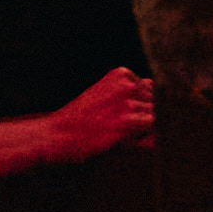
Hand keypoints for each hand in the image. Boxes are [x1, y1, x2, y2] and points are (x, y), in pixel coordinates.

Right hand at [34, 68, 155, 164]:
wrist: (57, 134)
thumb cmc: (81, 118)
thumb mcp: (104, 95)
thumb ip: (132, 90)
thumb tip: (153, 84)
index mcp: (121, 74)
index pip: (150, 90)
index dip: (137, 107)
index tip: (115, 113)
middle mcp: (127, 85)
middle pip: (155, 104)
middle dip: (140, 117)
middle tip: (112, 124)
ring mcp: (129, 103)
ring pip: (155, 118)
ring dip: (140, 129)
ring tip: (114, 130)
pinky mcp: (128, 122)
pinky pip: (152, 131)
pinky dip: (141, 138)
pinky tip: (119, 136)